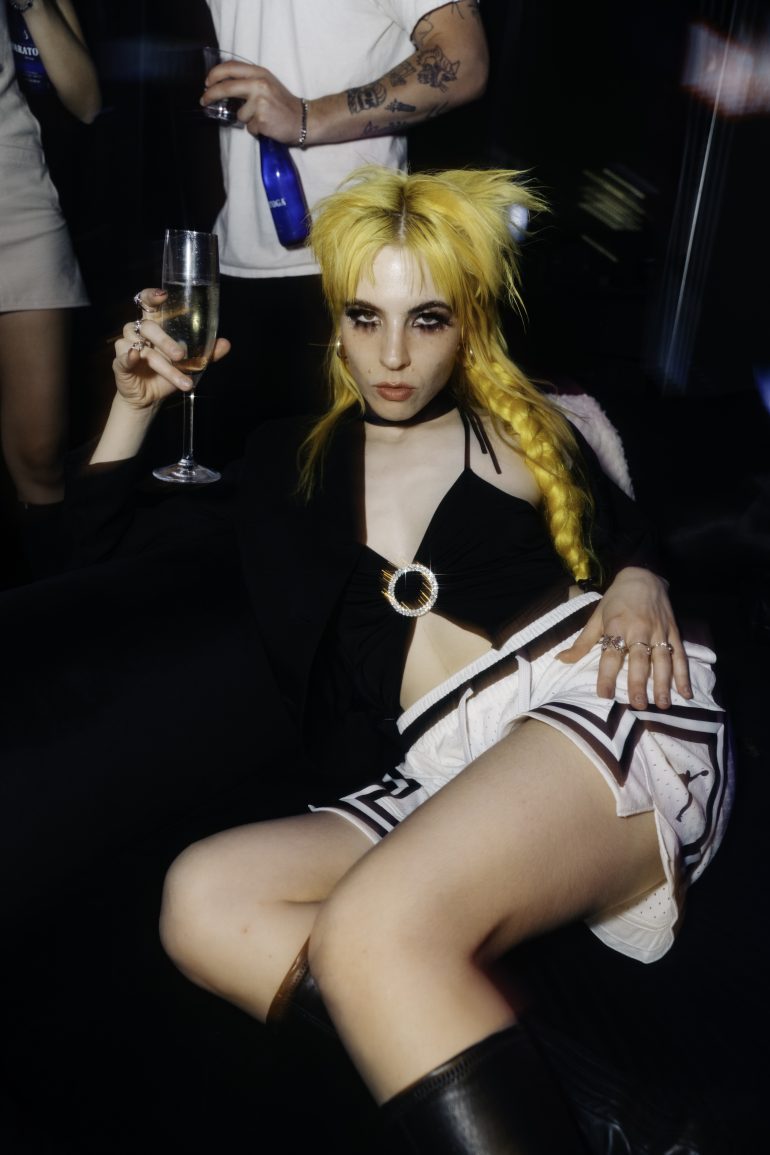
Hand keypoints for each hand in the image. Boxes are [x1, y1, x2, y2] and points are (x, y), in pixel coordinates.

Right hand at [113, 289, 229, 409]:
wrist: (150, 398)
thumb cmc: (165, 374)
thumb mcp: (189, 364)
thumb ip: (206, 353)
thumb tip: (226, 343)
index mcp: (153, 325)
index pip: (147, 303)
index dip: (152, 295)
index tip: (163, 295)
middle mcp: (137, 332)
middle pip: (148, 327)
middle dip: (166, 342)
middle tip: (181, 356)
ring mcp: (127, 346)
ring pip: (142, 348)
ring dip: (164, 366)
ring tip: (183, 381)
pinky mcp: (120, 363)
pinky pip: (122, 357)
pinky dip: (128, 356)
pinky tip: (135, 356)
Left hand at [202, 61, 302, 142]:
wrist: (304, 119)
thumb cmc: (283, 104)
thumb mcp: (267, 84)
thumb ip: (248, 81)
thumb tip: (224, 86)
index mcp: (259, 73)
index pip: (231, 68)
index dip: (215, 74)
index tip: (207, 83)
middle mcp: (259, 84)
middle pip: (226, 88)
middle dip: (211, 95)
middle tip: (204, 100)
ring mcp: (260, 102)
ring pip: (239, 114)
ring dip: (247, 120)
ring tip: (262, 118)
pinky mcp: (261, 119)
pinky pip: (249, 127)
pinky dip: (256, 129)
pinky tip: (267, 126)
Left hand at [557, 568, 691, 709]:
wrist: (643, 576)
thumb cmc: (616, 599)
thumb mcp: (597, 617)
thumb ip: (582, 642)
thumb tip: (561, 660)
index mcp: (617, 626)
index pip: (611, 654)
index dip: (606, 675)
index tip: (604, 695)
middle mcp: (639, 629)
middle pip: (639, 660)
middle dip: (639, 683)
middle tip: (637, 705)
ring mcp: (659, 631)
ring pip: (662, 660)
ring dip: (663, 683)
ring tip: (662, 705)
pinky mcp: (674, 632)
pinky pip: (680, 655)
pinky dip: (684, 674)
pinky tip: (685, 692)